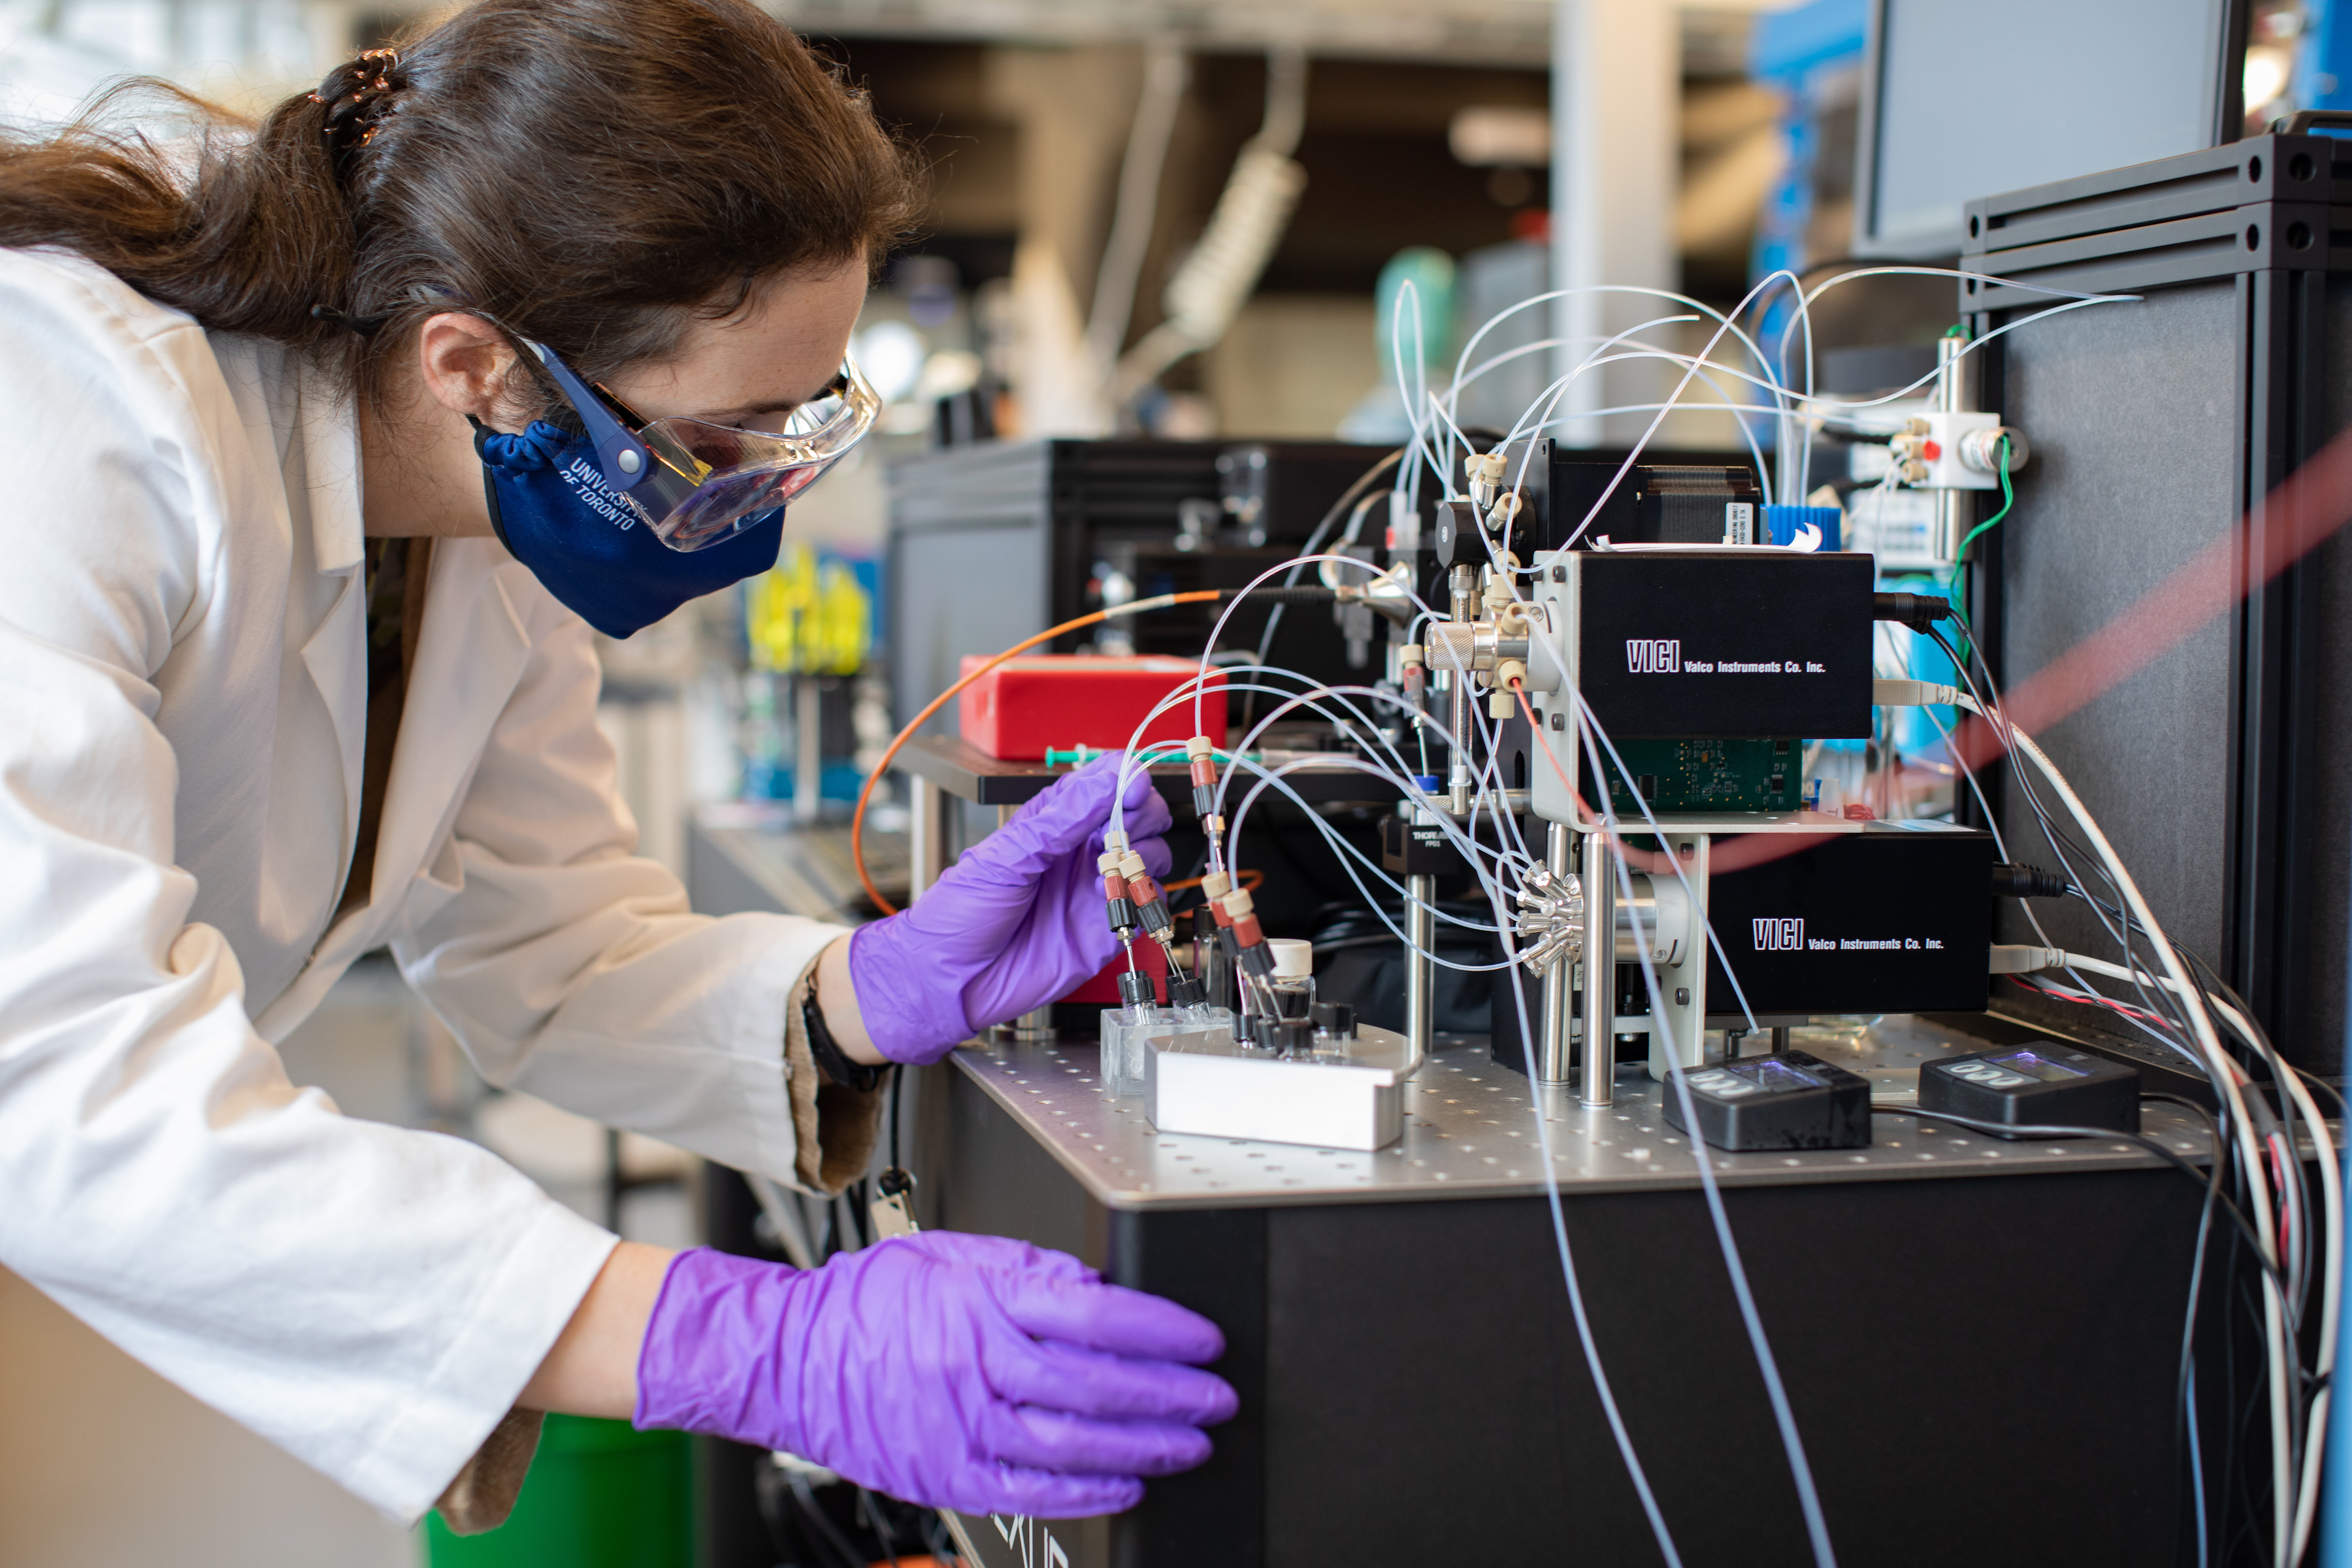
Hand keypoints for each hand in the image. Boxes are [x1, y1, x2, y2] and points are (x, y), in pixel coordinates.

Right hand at [633, 1232, 1236, 1517]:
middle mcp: (977, 1365)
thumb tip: (1096, 1285)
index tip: (1204, 1340)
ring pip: (1072, 1444)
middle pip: (1097, 1385)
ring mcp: (961, 1426)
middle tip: (1216, 1399)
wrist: (784, 1359)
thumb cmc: (863, 1304)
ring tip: (1188, 1446)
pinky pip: (1030, 1493)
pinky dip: (1085, 1494)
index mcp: (983, 1302)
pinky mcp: (947, 1474)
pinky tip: (1124, 1487)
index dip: (1163, 1330)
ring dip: (1143, 1448)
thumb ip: (1026, 1267)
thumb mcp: (950, 1255)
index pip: (1097, 1315)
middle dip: (1171, 1396)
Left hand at [849, 751, 1172, 1063]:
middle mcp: (1080, 851)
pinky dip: (1143, 894)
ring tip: (1113, 866)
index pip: (1105, 784)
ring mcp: (1096, 887)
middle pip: (1139, 814)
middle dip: (1143, 814)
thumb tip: (1109, 778)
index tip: (1132, 786)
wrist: (952, 979)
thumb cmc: (963, 912)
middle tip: (1121, 829)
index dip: (1126, 779)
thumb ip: (1062, 817)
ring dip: (1145, 853)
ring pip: (1152, 854)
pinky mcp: (1107, 926)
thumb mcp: (1008, 854)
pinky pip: (1146, 902)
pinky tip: (1111, 895)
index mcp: (1053, 822)